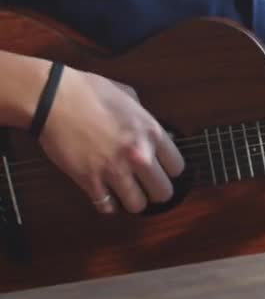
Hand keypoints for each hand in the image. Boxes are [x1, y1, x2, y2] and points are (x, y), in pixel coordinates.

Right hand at [39, 67, 184, 213]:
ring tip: (126, 194)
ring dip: (132, 201)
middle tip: (147, 187)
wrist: (55, 99)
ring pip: (137, 205)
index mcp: (150, 131)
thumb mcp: (128, 95)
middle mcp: (138, 154)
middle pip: (163, 192)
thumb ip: (143, 116)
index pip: (177, 167)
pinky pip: (107, 207)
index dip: (169, 171)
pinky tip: (105, 195)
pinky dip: (107, 204)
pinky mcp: (91, 181)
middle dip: (156, 191)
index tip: (162, 171)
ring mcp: (115, 170)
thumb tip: (153, 131)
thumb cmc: (89, 91)